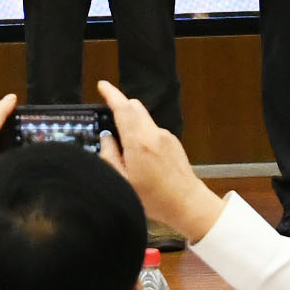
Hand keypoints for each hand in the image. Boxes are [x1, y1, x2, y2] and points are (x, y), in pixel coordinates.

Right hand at [96, 81, 224, 241]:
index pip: (123, 108)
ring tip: (122, 144)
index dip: (111, 94)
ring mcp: (166, 136)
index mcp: (138, 142)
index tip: (102, 86)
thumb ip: (110, 156)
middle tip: (107, 115)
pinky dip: (142, 132)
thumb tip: (106, 137)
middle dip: (121, 106)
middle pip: (135, 107)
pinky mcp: (174, 142)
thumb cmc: (153, 198)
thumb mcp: (122, 181)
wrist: (187, 204)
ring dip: (132, 121)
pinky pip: (153, 129)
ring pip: (144, 118)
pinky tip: (139, 154)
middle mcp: (154, 133)